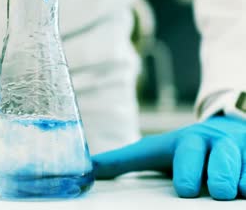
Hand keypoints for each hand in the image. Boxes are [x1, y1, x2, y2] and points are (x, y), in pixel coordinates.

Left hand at [92, 116, 245, 199]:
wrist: (226, 128)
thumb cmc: (183, 149)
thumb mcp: (153, 151)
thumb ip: (122, 162)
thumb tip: (88, 171)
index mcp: (183, 142)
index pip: (181, 153)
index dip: (185, 171)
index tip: (185, 191)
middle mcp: (212, 142)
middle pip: (219, 155)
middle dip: (219, 173)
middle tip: (216, 190)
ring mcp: (238, 146)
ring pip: (245, 161)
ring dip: (242, 177)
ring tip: (237, 190)